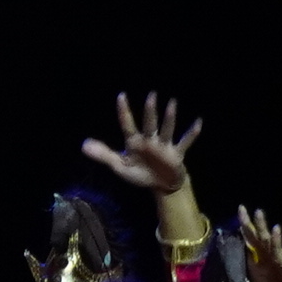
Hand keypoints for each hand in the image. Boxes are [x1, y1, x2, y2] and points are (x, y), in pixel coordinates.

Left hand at [80, 89, 204, 199]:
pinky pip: (185, 142)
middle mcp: (150, 141)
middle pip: (149, 124)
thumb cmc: (140, 173)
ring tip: (172, 103)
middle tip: (151, 95)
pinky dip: (192, 134)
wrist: (161, 185)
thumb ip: (103, 155)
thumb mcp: (120, 166)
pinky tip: (199, 122)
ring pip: (167, 130)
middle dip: (150, 111)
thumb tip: (83, 144)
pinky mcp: (176, 154)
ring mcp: (164, 146)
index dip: (123, 112)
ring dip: (169, 118)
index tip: (121, 95)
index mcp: (135, 143)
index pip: (127, 125)